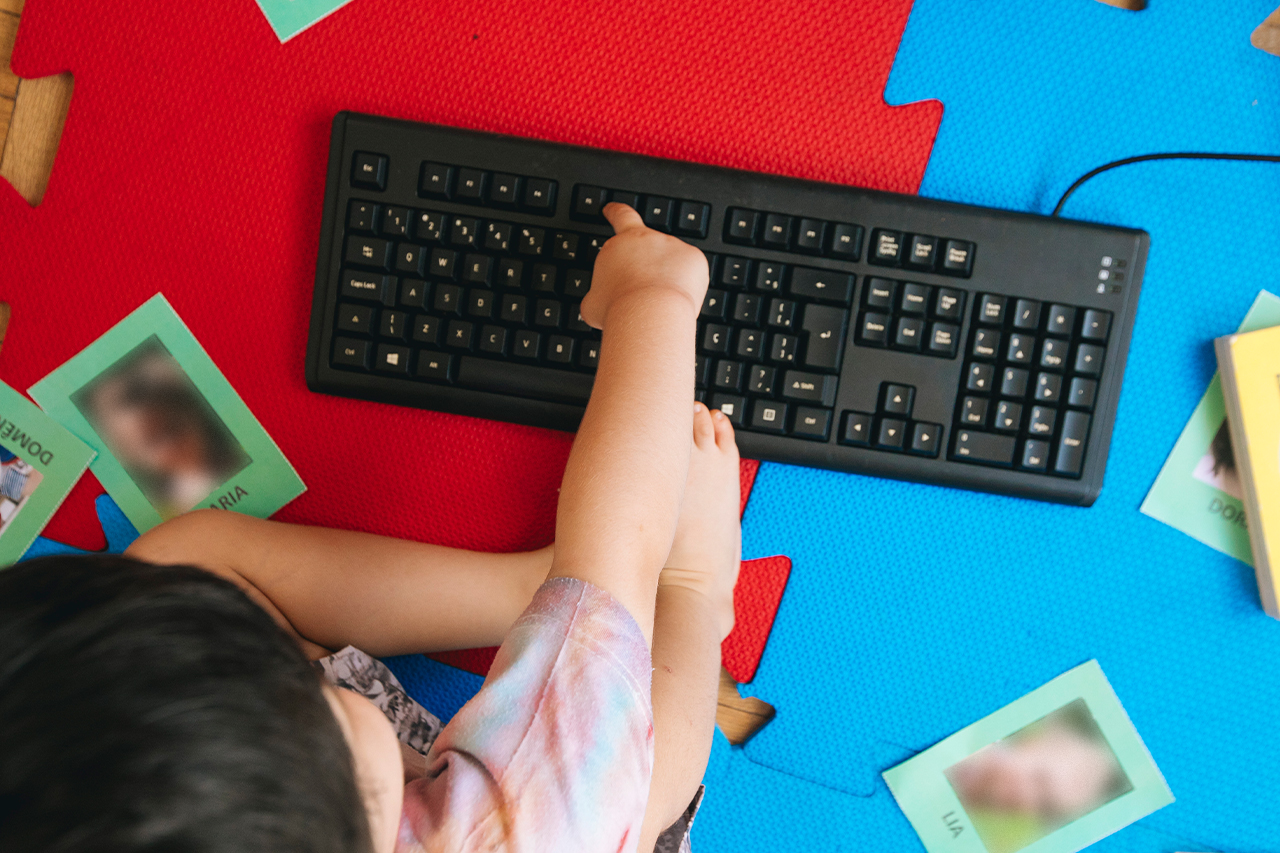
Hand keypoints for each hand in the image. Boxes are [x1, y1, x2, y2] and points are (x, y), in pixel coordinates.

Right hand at [580, 203, 708, 328]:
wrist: (647, 316)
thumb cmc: (619, 311)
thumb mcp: (593, 303)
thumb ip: (598, 293)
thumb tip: (597, 301)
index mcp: (620, 244)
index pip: (619, 218)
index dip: (616, 212)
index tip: (613, 209)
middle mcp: (646, 239)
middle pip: (651, 245)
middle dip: (650, 262)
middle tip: (647, 283)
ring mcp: (673, 246)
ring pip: (673, 262)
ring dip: (668, 278)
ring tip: (659, 303)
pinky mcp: (694, 257)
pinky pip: (692, 271)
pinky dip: (687, 285)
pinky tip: (676, 300)